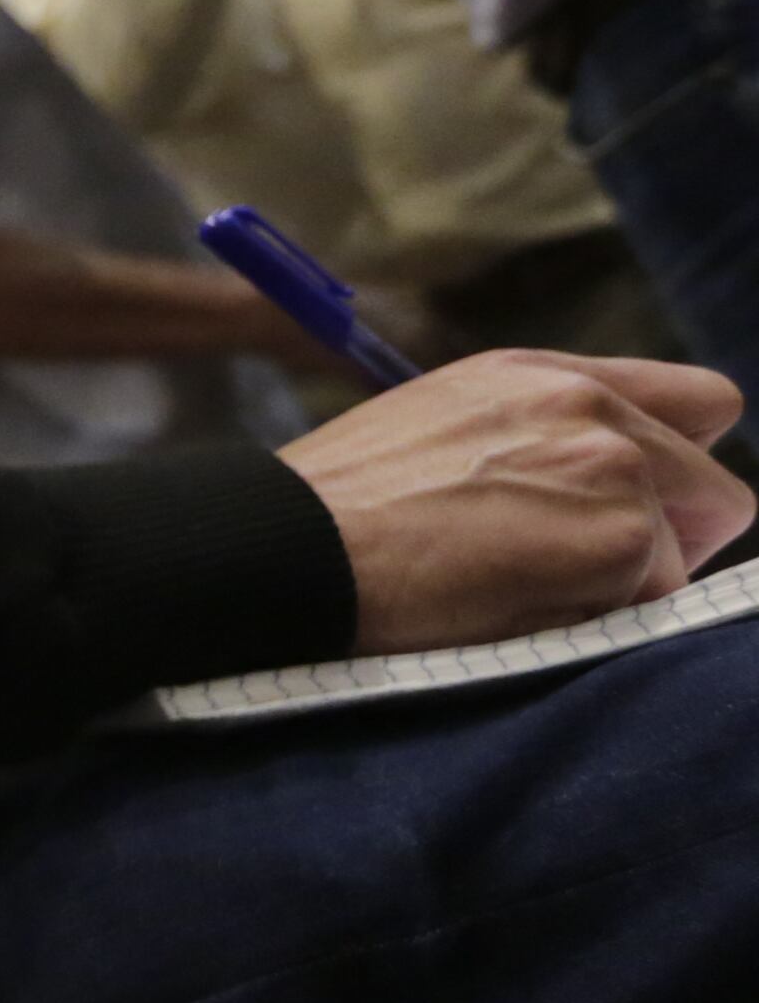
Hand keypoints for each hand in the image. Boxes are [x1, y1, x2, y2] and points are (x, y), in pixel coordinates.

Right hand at [283, 351, 751, 652]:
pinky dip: (593, 626)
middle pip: (714, 492)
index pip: (700, 403)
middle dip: (664, 544)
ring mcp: (616, 471)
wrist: (289, 547)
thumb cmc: (337, 508)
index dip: (681, 465)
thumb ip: (537, 440)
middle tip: (573, 579)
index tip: (642, 509)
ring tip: (520, 596)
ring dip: (621, 591)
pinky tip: (513, 615)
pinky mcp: (621, 542)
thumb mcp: (440, 427)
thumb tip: (607, 495)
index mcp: (546, 376)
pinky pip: (647, 610)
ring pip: (681, 560)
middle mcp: (593, 407)